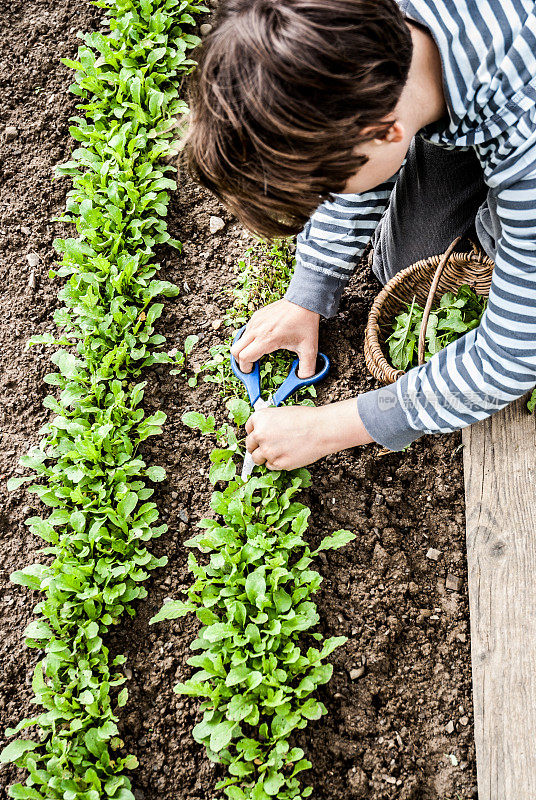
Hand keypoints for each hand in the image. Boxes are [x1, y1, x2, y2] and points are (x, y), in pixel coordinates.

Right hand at [230, 299, 319, 377]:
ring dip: (244, 350)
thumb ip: (307, 368)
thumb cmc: (305, 323)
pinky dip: (248, 340)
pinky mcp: (256, 316)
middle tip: (250, 366)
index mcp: (267, 339)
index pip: (244, 357)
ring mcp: (255, 321)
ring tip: (256, 354)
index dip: (245, 369)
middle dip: (239, 361)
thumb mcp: (309, 348)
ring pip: (239, 340)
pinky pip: (246, 331)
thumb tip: (303, 380)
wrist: (304, 301)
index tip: (251, 373)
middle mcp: (257, 330)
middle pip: (235, 350)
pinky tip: (261, 342)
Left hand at [245, 399, 373, 470]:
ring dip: (263, 457)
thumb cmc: (306, 419)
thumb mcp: (282, 413)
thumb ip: (269, 423)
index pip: (248, 428)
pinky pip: (270, 466)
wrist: (321, 430)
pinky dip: (275, 463)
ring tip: (276, 453)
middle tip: (267, 447)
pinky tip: (285, 456)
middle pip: (250, 445)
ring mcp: (267, 450)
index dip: (255, 433)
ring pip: (256, 459)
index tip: (259, 436)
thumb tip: (264, 431)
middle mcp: (260, 434)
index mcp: (260, 418)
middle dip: (256, 447)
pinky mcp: (277, 463)